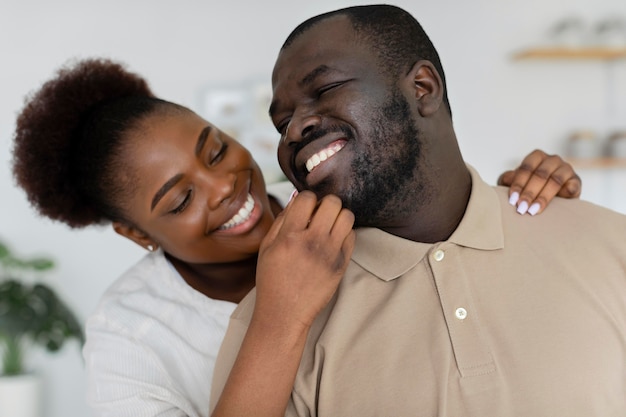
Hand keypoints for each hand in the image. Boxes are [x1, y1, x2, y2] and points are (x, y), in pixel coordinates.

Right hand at [254, 191, 355, 330]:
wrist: (284, 313)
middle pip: (332, 203)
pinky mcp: (342, 264)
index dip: (306, 199)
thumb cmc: (272, 279)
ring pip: (347, 216)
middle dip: (326, 204)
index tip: (305, 208)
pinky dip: (344, 233)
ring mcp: (330, 254)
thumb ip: (282, 220)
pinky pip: (352, 235)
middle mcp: (312, 243)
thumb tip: (297, 198)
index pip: (307, 198)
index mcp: (289, 237)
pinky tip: (333, 240)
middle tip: (319, 214)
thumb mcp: (267, 247)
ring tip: (328, 226)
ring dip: (338, 216)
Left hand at [497, 149, 581, 214]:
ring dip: (543, 196)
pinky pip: (573, 185)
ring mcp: (566, 169)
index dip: (518, 184)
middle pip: (540, 175)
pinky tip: (562, 200)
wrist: (549, 200)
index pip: (526, 168)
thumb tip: (506, 180)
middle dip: (529, 193)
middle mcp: (552, 160)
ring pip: (555, 180)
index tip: (512, 199)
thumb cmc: (529, 188)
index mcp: (536, 157)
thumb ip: (508, 180)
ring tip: (533, 210)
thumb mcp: (516, 183)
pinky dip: (567, 191)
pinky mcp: (576, 181)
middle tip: (521, 208)